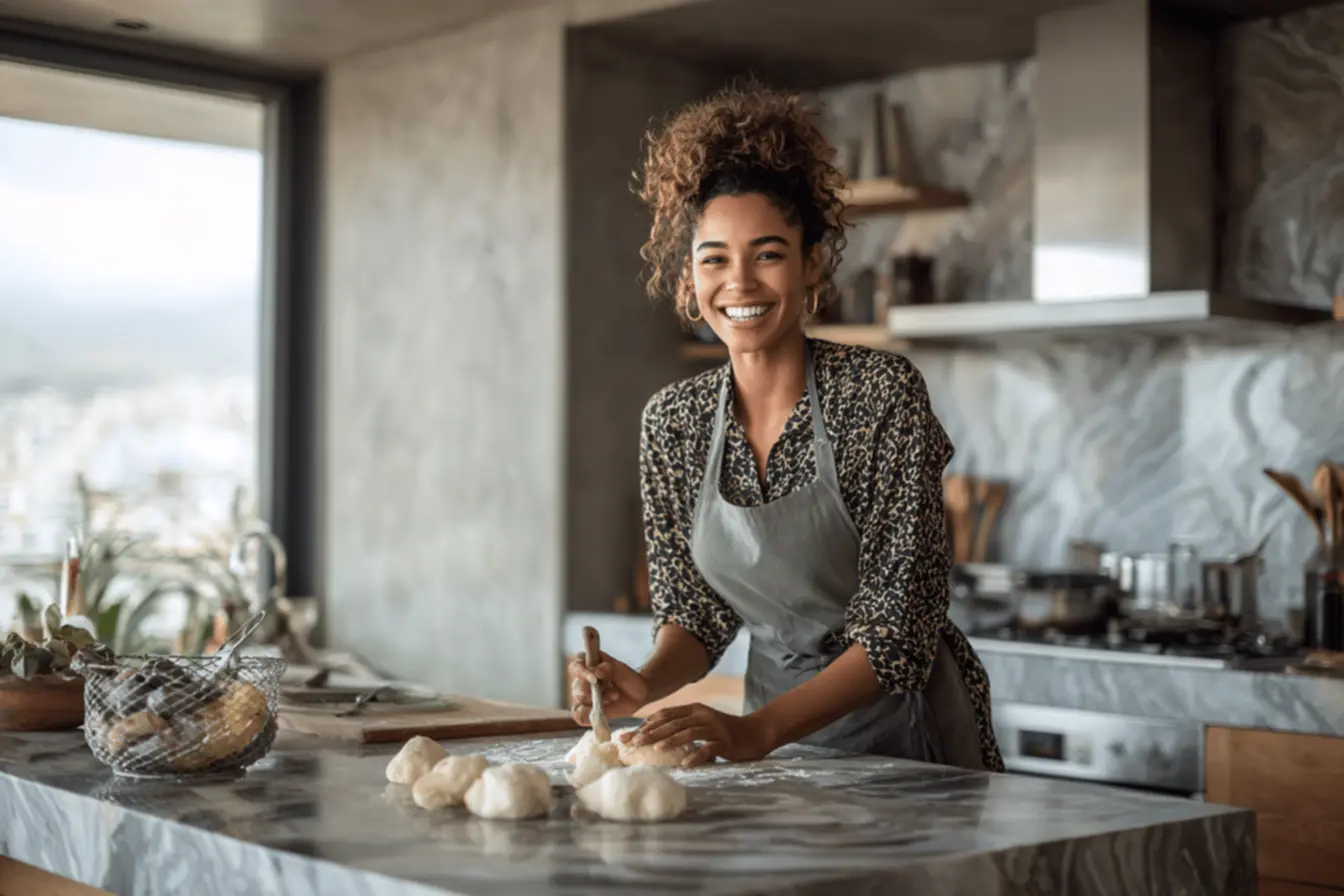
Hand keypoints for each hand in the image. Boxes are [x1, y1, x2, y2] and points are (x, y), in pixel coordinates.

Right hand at [567, 651, 649, 725]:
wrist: (638, 695)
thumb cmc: (629, 678)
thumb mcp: (622, 671)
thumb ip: (610, 669)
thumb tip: (596, 671)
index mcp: (588, 663)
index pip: (576, 666)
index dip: (582, 673)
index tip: (594, 679)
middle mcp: (582, 679)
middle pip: (576, 687)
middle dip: (592, 693)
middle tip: (613, 694)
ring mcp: (584, 695)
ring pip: (579, 702)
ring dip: (597, 702)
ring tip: (614, 698)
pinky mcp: (587, 710)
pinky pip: (580, 716)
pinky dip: (589, 716)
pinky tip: (601, 714)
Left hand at [626, 703, 772, 765]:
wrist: (756, 732)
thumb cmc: (725, 732)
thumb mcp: (702, 724)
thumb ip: (682, 727)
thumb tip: (654, 738)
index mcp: (694, 709)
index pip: (665, 715)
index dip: (645, 724)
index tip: (628, 735)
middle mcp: (702, 715)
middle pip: (673, 722)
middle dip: (651, 732)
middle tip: (633, 743)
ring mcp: (714, 727)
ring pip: (688, 732)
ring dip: (671, 741)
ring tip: (655, 749)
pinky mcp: (726, 741)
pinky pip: (709, 748)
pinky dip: (696, 756)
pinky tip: (685, 764)